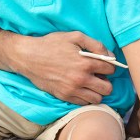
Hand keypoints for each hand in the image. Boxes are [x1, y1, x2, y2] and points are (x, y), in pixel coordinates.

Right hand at [0, 30, 116, 104]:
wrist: (28, 57)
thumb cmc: (52, 44)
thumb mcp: (75, 36)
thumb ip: (96, 45)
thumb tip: (110, 56)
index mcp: (86, 63)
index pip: (111, 69)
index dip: (110, 66)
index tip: (104, 64)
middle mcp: (81, 79)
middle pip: (107, 88)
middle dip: (106, 81)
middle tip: (98, 75)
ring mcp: (72, 90)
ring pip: (97, 99)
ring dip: (97, 91)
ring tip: (90, 83)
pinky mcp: (64, 96)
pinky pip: (84, 103)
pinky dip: (86, 97)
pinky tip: (81, 87)